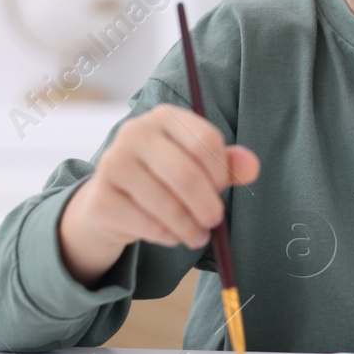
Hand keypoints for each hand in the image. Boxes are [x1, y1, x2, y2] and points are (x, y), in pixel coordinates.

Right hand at [58, 104, 259, 284]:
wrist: (113, 199)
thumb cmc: (164, 177)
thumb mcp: (199, 165)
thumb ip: (228, 165)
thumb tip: (252, 167)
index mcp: (165, 117)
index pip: (205, 141)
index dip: (220, 172)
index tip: (221, 189)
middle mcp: (135, 133)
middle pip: (185, 174)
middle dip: (207, 206)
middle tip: (215, 222)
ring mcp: (113, 163)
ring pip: (167, 205)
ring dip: (190, 228)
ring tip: (197, 235)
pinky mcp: (101, 197)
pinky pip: (147, 225)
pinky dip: (167, 236)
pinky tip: (171, 235)